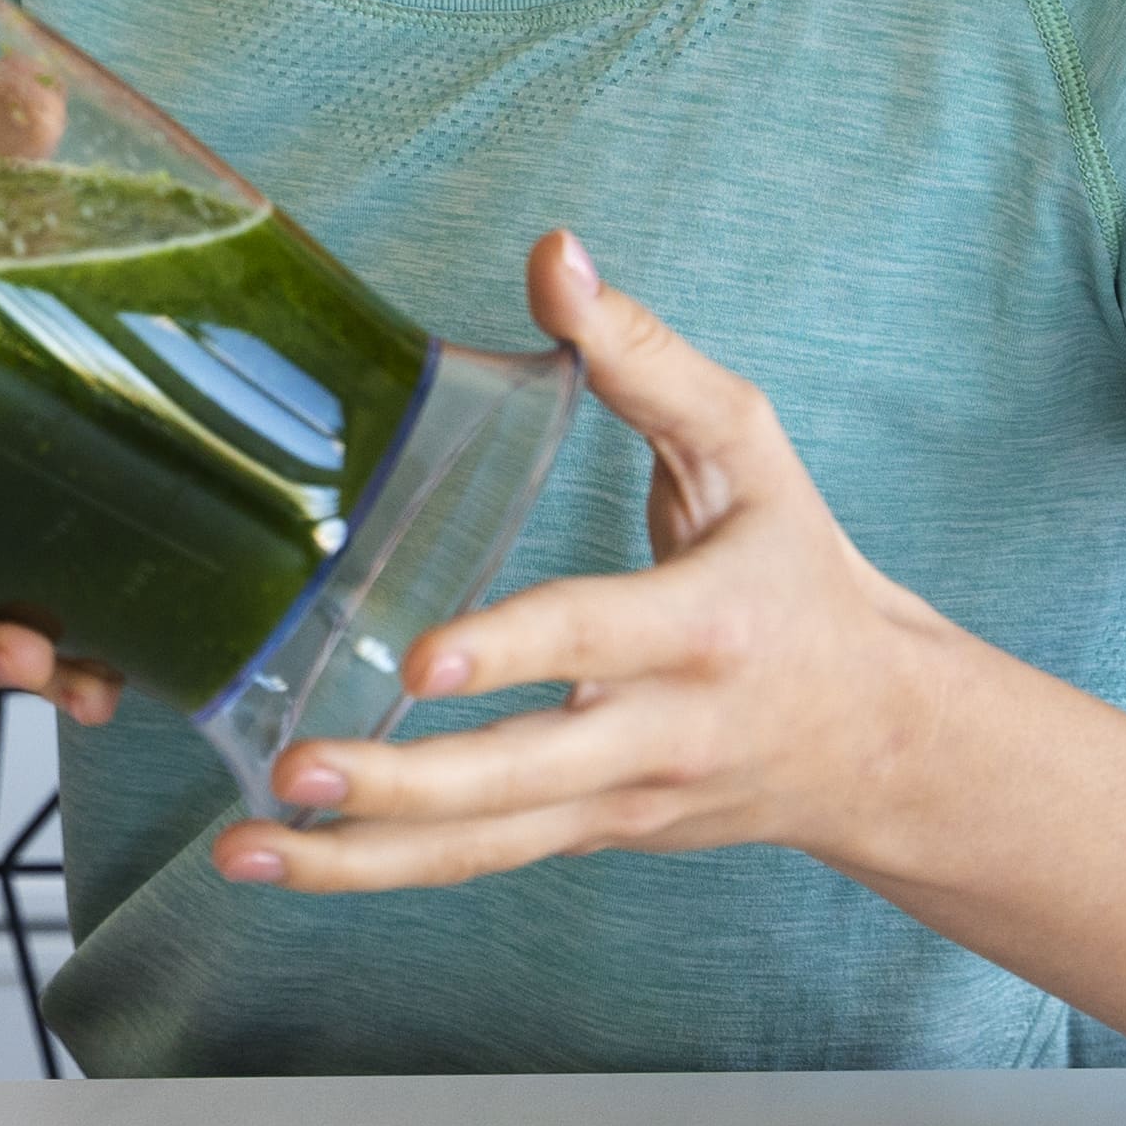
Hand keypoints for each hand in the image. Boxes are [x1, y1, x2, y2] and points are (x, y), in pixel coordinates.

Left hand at [214, 229, 967, 894]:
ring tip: (246, 848)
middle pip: (524, 776)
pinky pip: (478, 862)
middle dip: (406, 784)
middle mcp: (661, 731)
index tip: (422, 661)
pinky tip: (284, 859)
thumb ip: (644, 356)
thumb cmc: (798, 573)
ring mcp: (619, 801)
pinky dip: (376, 872)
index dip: (514, 653)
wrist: (880, 740)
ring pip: (486, 847)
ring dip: (359, 859)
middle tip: (296, 768)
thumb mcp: (747, 450)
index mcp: (706, 626)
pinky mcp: (588, 837)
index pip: (597, 639)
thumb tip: (554, 254)